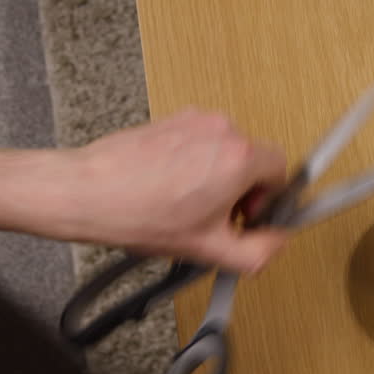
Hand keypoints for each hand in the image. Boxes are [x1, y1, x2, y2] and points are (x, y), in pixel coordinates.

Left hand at [73, 110, 288, 272]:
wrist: (90, 192)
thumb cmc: (139, 213)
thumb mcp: (209, 250)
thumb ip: (257, 252)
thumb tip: (275, 244)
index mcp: (239, 157)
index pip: (283, 170)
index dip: (270, 200)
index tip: (248, 217)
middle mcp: (221, 130)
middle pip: (253, 160)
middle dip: (242, 192)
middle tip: (217, 219)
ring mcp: (195, 120)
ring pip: (225, 152)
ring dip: (217, 178)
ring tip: (188, 206)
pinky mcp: (172, 120)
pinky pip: (200, 143)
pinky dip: (194, 165)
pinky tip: (171, 191)